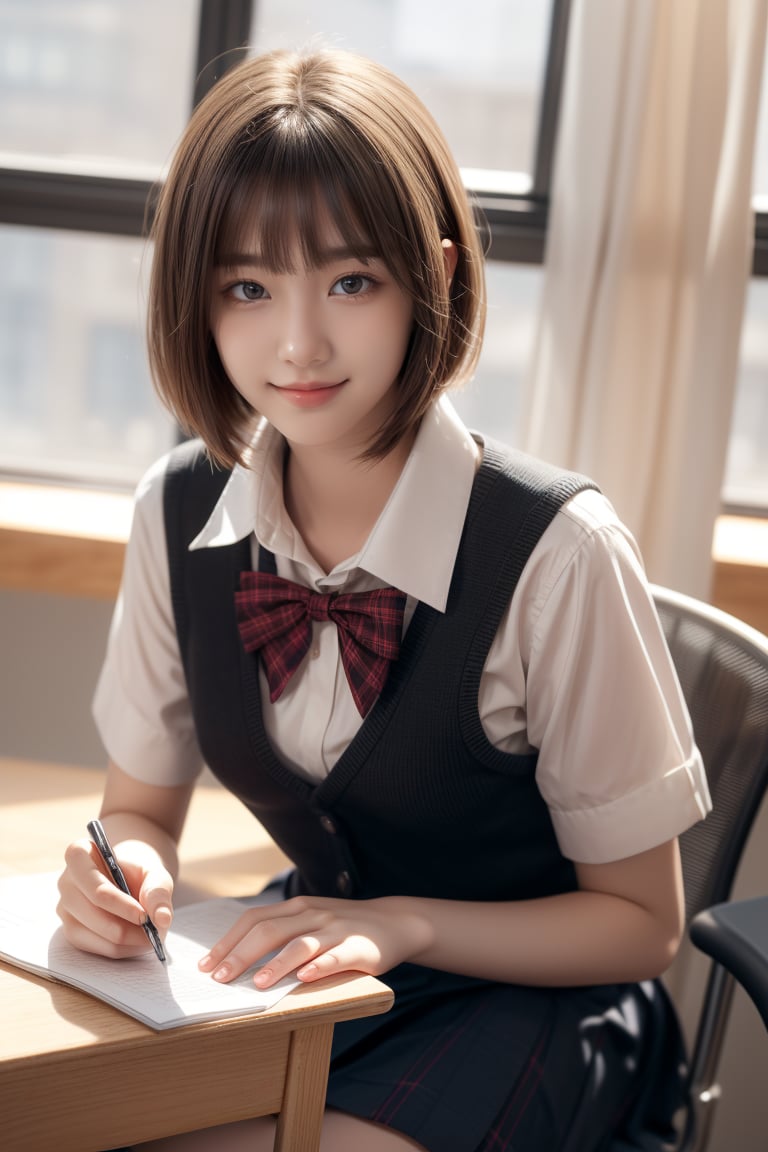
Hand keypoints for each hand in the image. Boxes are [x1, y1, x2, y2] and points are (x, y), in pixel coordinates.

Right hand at [57, 835, 173, 958]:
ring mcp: (64, 910)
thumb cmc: (138, 873)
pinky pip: (99, 949)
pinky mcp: (71, 932)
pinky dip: (123, 948)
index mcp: (79, 855)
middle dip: (130, 927)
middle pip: (96, 913)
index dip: (121, 904)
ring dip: (130, 940)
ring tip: (152, 934)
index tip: (144, 916)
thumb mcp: (154, 873)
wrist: (127, 879)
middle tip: (156, 930)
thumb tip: (162, 919)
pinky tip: (138, 939)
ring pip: (99, 935)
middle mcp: (65, 882)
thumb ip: (159, 891)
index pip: (95, 886)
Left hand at [198, 895, 430, 987]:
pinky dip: (319, 966)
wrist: (396, 922)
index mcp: (297, 908)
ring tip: (257, 983)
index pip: (254, 920)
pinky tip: (305, 978)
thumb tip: (238, 959)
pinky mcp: (358, 947)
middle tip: (219, 978)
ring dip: (277, 964)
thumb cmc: (345, 928)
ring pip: (300, 944)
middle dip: (241, 954)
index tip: (205, 965)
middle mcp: (313, 914)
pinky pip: (336, 956)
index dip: (228, 941)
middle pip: (269, 931)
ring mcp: (336, 929)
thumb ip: (283, 934)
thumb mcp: (312, 923)